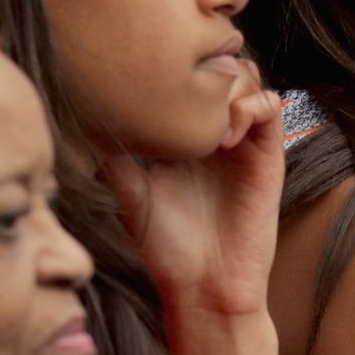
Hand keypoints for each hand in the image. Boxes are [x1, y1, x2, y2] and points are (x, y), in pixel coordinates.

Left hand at [103, 60, 284, 317]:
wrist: (206, 287)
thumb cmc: (168, 249)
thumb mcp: (132, 198)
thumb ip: (115, 162)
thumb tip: (83, 126)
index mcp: (187, 136)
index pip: (190, 80)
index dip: (178, 68)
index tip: (151, 76)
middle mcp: (219, 133)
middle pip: (223, 67)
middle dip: (207, 67)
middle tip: (184, 89)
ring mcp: (246, 141)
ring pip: (250, 79)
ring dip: (230, 84)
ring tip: (206, 116)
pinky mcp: (270, 155)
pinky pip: (272, 106)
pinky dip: (251, 106)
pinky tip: (226, 136)